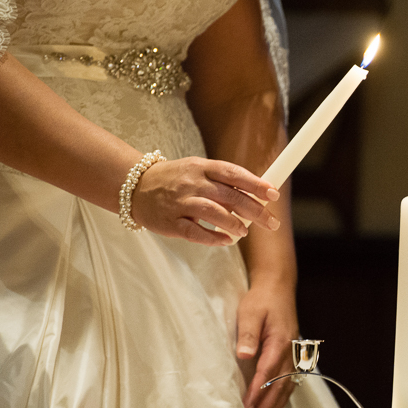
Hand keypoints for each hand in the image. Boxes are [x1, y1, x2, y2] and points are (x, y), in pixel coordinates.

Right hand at [130, 156, 281, 244]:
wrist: (134, 187)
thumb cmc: (175, 180)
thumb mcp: (198, 171)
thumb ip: (224, 182)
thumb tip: (258, 196)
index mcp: (202, 168)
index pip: (233, 173)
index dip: (255, 184)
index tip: (273, 194)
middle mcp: (192, 183)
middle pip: (229, 195)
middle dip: (254, 209)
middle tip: (271, 222)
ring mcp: (180, 202)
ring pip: (212, 211)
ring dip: (233, 223)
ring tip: (245, 231)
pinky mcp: (169, 222)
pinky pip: (194, 231)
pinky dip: (213, 237)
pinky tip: (226, 240)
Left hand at [236, 276, 298, 407]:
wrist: (278, 287)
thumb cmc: (262, 299)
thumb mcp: (249, 312)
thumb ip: (247, 335)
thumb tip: (243, 355)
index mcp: (280, 342)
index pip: (267, 374)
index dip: (256, 393)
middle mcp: (291, 352)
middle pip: (279, 387)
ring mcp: (294, 355)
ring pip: (286, 388)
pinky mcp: (292, 356)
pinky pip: (289, 383)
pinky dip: (280, 399)